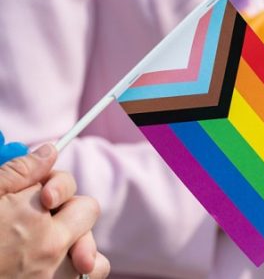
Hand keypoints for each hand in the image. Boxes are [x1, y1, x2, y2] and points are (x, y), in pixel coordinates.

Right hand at [0, 144, 109, 277]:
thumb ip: (17, 173)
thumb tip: (49, 151)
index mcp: (26, 214)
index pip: (62, 183)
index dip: (49, 183)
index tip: (36, 193)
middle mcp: (47, 245)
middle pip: (87, 209)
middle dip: (69, 207)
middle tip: (45, 216)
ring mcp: (51, 275)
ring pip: (94, 250)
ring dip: (81, 243)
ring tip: (59, 246)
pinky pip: (90, 274)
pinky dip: (82, 269)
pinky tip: (64, 265)